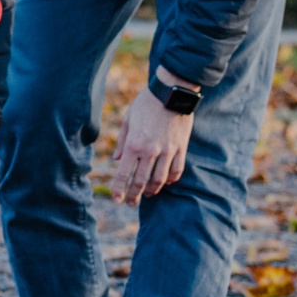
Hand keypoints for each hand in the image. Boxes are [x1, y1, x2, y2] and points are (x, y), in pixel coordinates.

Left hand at [110, 67, 196, 203]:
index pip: (123, 174)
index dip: (119, 190)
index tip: (116, 200)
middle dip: (134, 195)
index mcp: (134, 144)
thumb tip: (117, 159)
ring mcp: (167, 151)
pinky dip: (170, 180)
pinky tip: (165, 182)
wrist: (172, 93)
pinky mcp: (181, 148)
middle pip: (141, 181)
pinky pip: (176, 171)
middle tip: (131, 203)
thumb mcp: (128, 120)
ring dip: (152, 190)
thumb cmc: (146, 104)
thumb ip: (122, 142)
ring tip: (147, 195)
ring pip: (159, 180)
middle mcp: (150, 151)